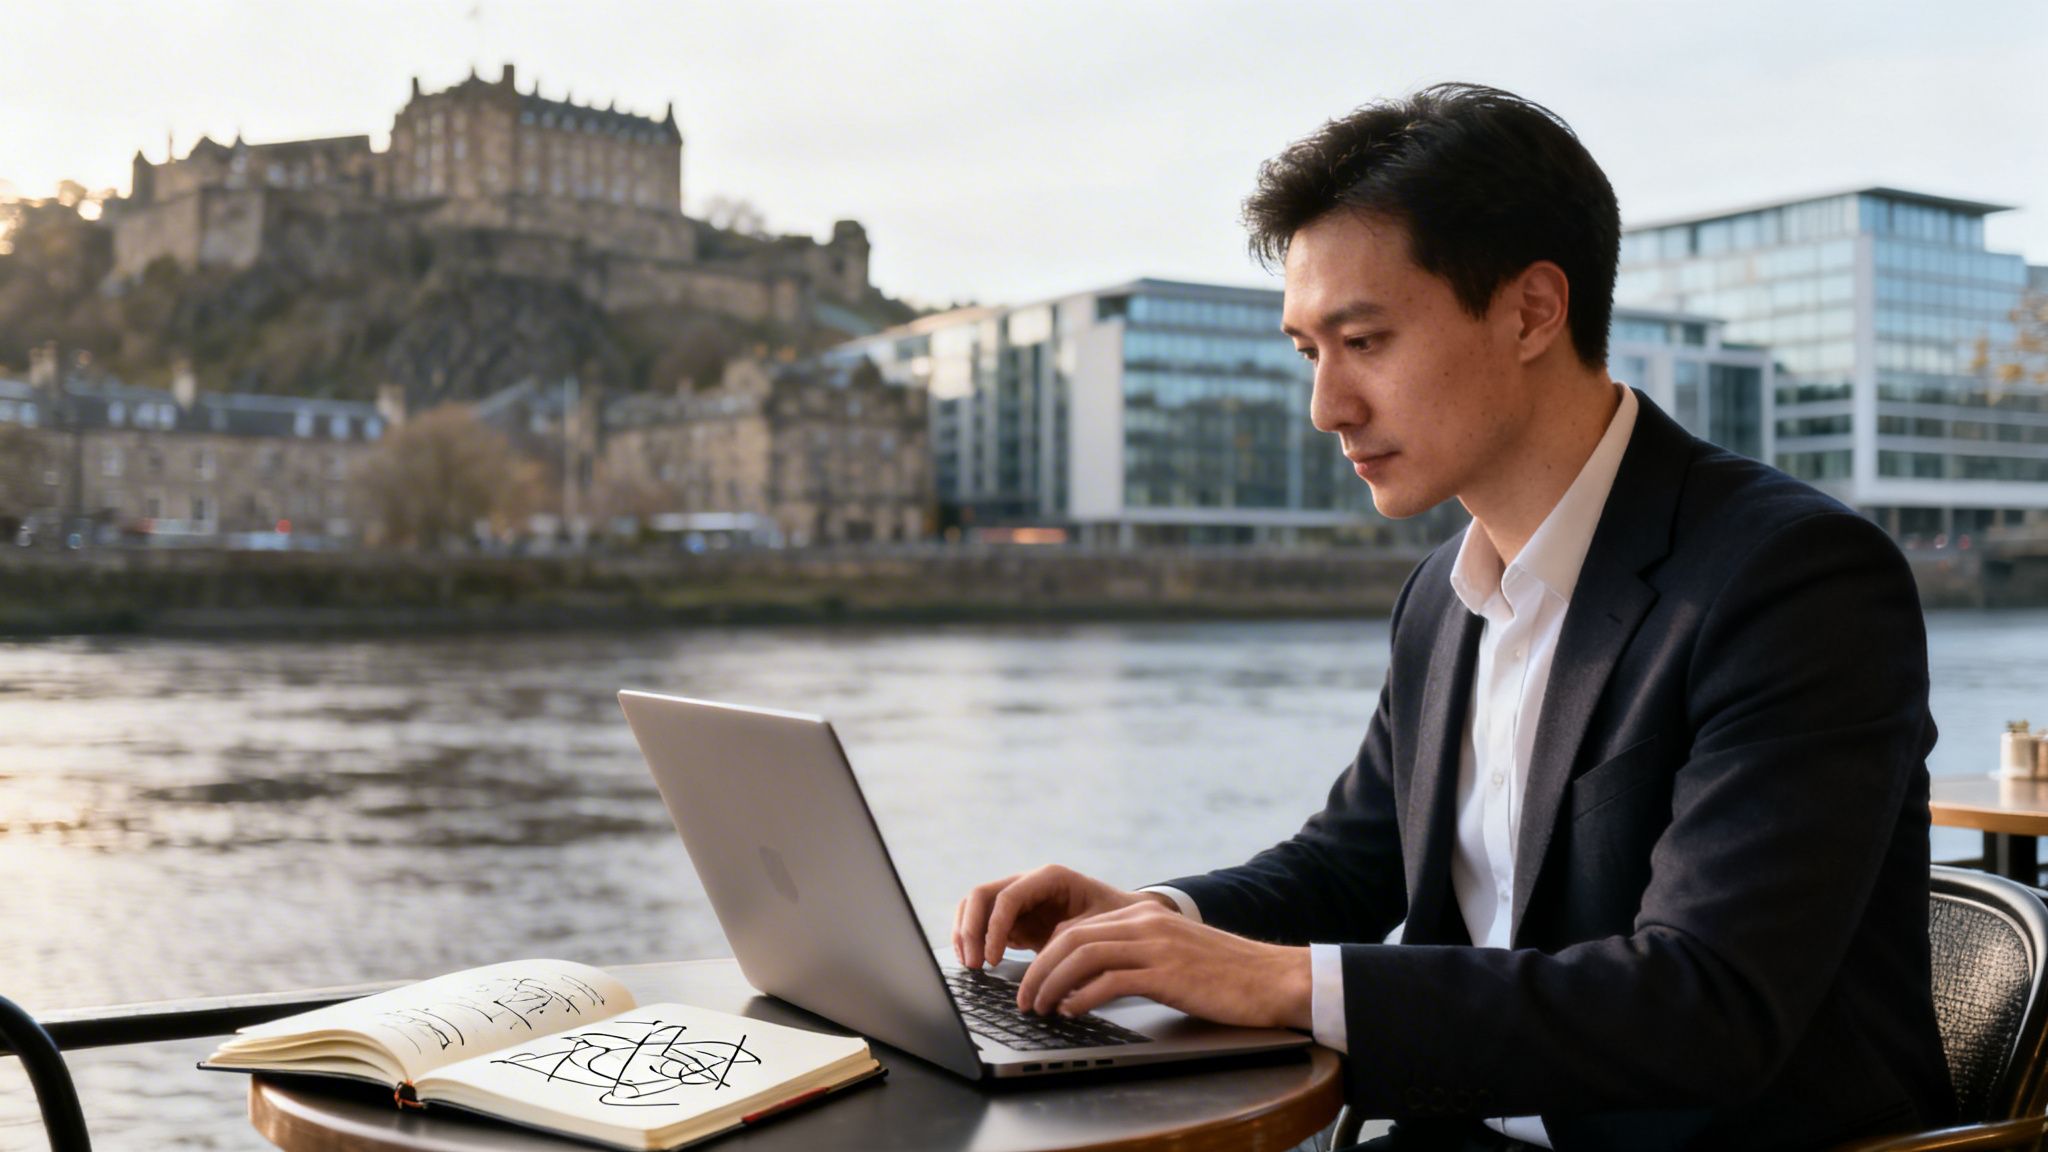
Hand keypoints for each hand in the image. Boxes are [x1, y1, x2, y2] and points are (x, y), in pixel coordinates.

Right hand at [953, 864, 1169, 969]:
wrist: (1125, 918)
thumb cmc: (1115, 920)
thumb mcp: (1097, 929)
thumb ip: (1070, 941)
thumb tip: (1044, 968)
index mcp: (1049, 878)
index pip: (1008, 897)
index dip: (994, 928)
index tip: (993, 959)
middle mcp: (1028, 882)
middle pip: (982, 896)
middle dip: (971, 930)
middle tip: (974, 964)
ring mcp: (1018, 898)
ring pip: (975, 906)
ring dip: (966, 934)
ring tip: (970, 965)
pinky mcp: (1013, 917)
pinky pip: (981, 922)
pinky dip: (972, 940)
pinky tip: (974, 961)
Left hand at [1018, 900, 1312, 1030]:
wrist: (1272, 978)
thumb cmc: (1225, 974)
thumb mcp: (1173, 953)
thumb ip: (1136, 956)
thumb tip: (1091, 981)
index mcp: (1144, 913)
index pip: (1077, 927)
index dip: (1047, 955)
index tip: (1033, 981)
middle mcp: (1145, 922)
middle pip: (1070, 938)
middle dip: (1039, 970)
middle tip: (1024, 999)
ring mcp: (1155, 946)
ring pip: (1082, 955)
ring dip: (1052, 983)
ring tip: (1040, 1008)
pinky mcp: (1166, 974)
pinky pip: (1110, 981)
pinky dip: (1082, 997)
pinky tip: (1073, 1012)